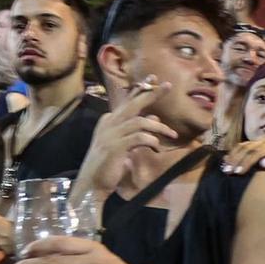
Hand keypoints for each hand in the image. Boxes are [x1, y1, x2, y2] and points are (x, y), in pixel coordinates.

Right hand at [78, 84, 174, 198]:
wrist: (92, 184)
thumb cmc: (108, 165)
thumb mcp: (125, 144)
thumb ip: (138, 130)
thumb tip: (155, 118)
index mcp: (109, 121)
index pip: (128, 101)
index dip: (141, 90)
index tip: (154, 80)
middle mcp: (109, 123)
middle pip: (133, 104)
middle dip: (151, 94)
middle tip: (167, 85)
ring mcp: (110, 134)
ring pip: (140, 121)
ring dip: (159, 126)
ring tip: (172, 134)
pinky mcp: (115, 146)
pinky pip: (139, 137)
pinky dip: (151, 140)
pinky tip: (156, 147)